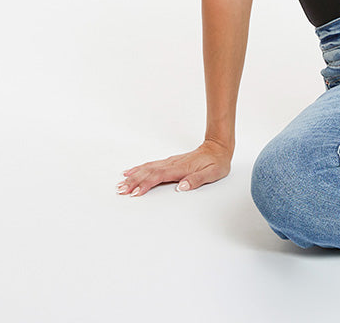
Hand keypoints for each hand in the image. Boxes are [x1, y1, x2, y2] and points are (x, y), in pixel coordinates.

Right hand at [117, 138, 233, 196]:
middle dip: (134, 182)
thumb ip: (197, 180)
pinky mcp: (170, 162)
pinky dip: (140, 168)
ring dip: (134, 176)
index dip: (146, 185)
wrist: (218, 147)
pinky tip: (132, 172)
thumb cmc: (217, 162)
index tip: (135, 193)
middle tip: (121, 190)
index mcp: (181, 168)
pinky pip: (151, 165)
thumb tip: (182, 187)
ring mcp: (170, 162)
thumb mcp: (212, 173)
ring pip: (148, 168)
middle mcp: (173, 164)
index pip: (159, 177)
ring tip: (121, 183)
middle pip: (149, 172)